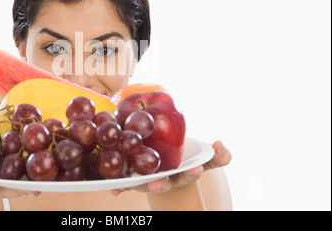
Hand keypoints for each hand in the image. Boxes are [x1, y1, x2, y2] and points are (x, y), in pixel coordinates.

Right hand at [0, 151, 40, 198]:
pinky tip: (46, 163)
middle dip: (14, 191)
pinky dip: (34, 169)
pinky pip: (25, 169)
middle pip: (2, 189)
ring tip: (41, 187)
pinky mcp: (15, 171)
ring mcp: (3, 180)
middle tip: (29, 191)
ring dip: (29, 185)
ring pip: (17, 183)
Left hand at [110, 140, 231, 194]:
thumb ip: (217, 155)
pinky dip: (120, 185)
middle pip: (163, 184)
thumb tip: (220, 145)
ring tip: (130, 184)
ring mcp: (147, 179)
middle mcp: (164, 180)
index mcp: (181, 175)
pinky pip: (126, 181)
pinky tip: (114, 188)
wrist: (167, 161)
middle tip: (158, 184)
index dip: (192, 174)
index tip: (196, 170)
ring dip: (137, 184)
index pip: (188, 176)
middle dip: (161, 184)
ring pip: (142, 183)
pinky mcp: (133, 176)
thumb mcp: (203, 156)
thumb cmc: (187, 158)